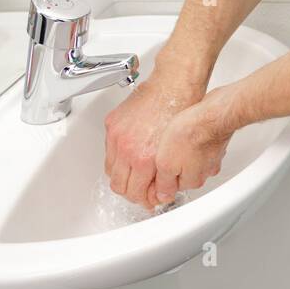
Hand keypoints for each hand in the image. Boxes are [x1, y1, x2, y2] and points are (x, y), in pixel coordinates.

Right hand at [104, 70, 206, 205]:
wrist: (173, 88)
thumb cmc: (181, 115)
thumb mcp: (176, 155)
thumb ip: (164, 177)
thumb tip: (159, 192)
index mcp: (143, 159)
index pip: (135, 193)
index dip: (143, 200)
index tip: (149, 200)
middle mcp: (126, 149)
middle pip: (118, 185)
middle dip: (131, 192)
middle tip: (142, 191)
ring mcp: (116, 136)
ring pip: (110, 170)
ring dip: (122, 176)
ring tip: (135, 175)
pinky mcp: (111, 124)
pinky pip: (108, 151)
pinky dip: (117, 158)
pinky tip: (130, 157)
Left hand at [149, 87, 237, 206]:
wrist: (211, 114)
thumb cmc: (189, 134)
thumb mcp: (166, 164)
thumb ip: (163, 183)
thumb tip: (161, 196)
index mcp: (191, 181)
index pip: (170, 189)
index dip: (158, 180)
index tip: (152, 170)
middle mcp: (204, 173)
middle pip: (181, 176)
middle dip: (170, 166)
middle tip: (161, 152)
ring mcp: (212, 158)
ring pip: (190, 161)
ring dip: (181, 153)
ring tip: (173, 139)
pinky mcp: (214, 143)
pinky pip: (198, 148)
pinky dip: (191, 143)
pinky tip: (184, 133)